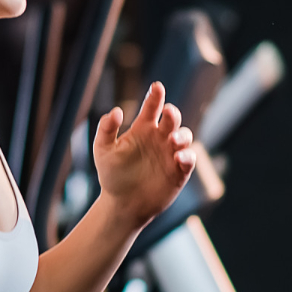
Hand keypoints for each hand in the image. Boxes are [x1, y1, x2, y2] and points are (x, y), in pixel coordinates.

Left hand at [93, 82, 196, 228]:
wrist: (122, 205)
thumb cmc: (112, 175)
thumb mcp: (103, 150)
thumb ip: (106, 129)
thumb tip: (117, 111)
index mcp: (143, 128)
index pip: (152, 107)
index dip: (155, 96)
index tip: (156, 87)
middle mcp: (160, 137)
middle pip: (172, 119)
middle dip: (173, 113)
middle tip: (168, 112)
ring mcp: (171, 153)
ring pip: (185, 136)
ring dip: (182, 135)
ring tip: (172, 140)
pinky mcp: (179, 171)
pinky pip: (189, 159)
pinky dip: (188, 156)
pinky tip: (179, 157)